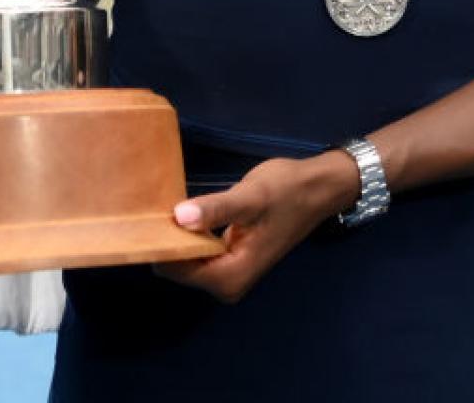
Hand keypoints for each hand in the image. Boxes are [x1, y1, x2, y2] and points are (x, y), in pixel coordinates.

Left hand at [155, 154, 357, 303]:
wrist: (318, 188)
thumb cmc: (287, 191)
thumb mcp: (252, 197)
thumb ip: (217, 209)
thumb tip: (180, 217)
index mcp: (230, 278)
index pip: (175, 269)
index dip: (164, 242)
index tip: (156, 214)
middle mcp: (227, 285)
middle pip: (176, 268)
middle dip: (170, 240)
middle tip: (166, 206)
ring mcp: (228, 275)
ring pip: (184, 260)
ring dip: (178, 237)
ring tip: (175, 206)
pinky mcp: (229, 261)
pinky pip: (196, 254)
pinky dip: (190, 236)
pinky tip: (189, 214)